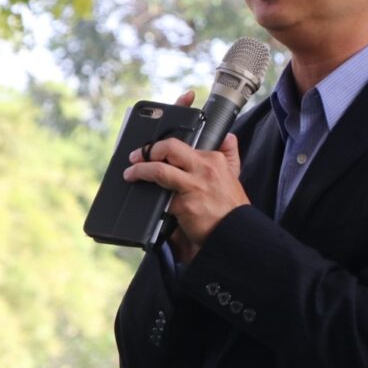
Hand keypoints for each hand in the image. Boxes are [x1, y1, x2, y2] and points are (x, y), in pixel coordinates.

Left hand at [123, 90, 248, 261]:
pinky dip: (150, 198)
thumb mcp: (234, 174)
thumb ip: (230, 153)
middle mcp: (203, 169)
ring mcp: (193, 186)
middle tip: (136, 157)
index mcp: (213, 159)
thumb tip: (228, 137)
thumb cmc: (231, 206)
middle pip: (169, 148)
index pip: (182, 146)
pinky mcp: (184, 206)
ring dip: (140, 171)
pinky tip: (142, 199)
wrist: (236, 231)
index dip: (163, 148)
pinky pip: (160, 198)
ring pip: (159, 170)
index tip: (153, 151)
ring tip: (130, 174)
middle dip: (148, 150)